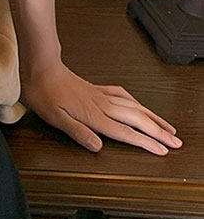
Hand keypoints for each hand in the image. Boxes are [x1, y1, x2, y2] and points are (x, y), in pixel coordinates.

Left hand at [20, 61, 182, 155]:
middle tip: (177, 143)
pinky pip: (122, 94)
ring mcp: (100, 95)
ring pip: (133, 106)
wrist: (40, 67)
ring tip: (168, 127)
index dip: (146, 143)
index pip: (125, 133)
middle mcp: (101, 105)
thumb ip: (77, 132)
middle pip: (137, 119)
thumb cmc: (43, 92)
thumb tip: (98, 146)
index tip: (163, 151)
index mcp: (93, 115)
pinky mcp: (95, 88)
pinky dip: (135, 101)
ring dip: (153, 117)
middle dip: (159, 132)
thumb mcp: (54, 117)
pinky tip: (138, 104)